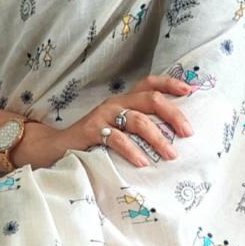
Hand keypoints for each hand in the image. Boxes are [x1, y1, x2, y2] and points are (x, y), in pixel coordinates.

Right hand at [41, 71, 196, 167]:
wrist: (55, 148)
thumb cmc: (92, 142)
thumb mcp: (118, 130)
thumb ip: (138, 129)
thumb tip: (172, 139)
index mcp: (124, 101)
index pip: (149, 83)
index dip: (170, 83)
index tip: (189, 91)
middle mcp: (115, 103)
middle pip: (151, 99)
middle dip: (174, 114)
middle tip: (188, 133)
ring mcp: (103, 116)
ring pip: (138, 120)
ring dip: (158, 138)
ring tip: (171, 154)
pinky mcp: (91, 131)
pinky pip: (117, 139)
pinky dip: (133, 151)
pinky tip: (143, 162)